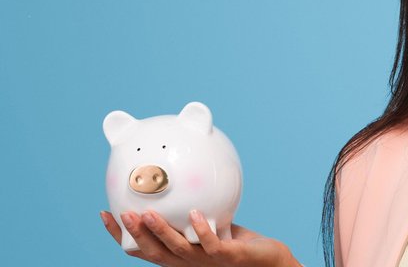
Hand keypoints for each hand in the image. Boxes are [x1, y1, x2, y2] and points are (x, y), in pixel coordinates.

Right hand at [100, 209, 300, 266]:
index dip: (121, 235)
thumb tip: (178, 180)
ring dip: (161, 231)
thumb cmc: (238, 242)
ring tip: (148, 213)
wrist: (269, 260)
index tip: (105, 213)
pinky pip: (211, 245)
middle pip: (153, 252)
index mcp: (178, 255)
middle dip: (134, 234)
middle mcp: (188, 262)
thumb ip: (191, 209)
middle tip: (122, 213)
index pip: (142, 248)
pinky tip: (195, 213)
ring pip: (177, 249)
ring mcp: (207, 262)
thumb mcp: (209, 222)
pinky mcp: (228, 257)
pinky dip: (201, 230)